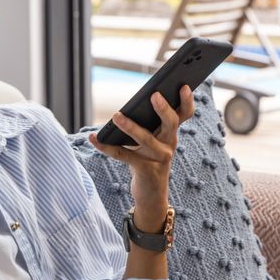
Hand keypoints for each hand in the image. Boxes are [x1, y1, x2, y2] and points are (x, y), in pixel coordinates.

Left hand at [88, 86, 194, 225]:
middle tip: (154, 95)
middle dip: (164, 109)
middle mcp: (169, 144)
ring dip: (130, 127)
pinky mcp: (145, 170)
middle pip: (171, 123)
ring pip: (146, 139)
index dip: (187, 101)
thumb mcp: (152, 142)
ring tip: (117, 116)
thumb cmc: (148, 160)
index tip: (184, 85)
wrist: (151, 194)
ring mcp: (159, 158)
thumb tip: (123, 108)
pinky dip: (105, 146)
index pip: (185, 114)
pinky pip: (123, 155)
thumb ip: (146, 125)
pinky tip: (93, 138)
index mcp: (171, 133)